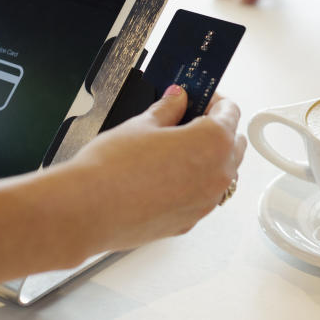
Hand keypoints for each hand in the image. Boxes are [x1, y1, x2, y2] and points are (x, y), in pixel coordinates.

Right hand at [70, 86, 245, 252]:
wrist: (86, 211)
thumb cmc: (112, 168)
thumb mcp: (142, 124)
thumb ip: (168, 109)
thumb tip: (177, 99)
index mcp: (213, 143)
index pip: (230, 112)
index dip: (213, 100)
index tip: (199, 97)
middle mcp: (218, 175)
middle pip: (233, 144)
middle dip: (216, 129)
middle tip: (187, 119)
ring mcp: (205, 202)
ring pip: (222, 174)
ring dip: (209, 158)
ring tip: (175, 149)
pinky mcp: (189, 222)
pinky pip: (203, 197)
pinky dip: (194, 184)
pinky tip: (165, 176)